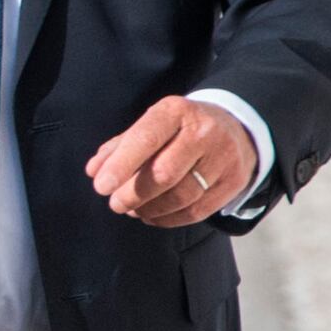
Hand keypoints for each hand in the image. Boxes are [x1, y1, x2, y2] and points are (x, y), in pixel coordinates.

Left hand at [87, 95, 258, 229]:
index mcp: (177, 111)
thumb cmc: (180, 129)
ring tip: (133, 209)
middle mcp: (204, 132)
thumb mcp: (152, 125)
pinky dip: (168, 219)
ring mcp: (223, 158)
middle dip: (133, 194)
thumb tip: (94, 171)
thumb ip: (120, 146)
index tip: (101, 186)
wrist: (236, 128)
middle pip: (164, 173)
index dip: (121, 165)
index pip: (146, 138)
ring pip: (181, 196)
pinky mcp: (233, 182)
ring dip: (149, 209)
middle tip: (115, 203)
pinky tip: (153, 216)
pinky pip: (196, 211)